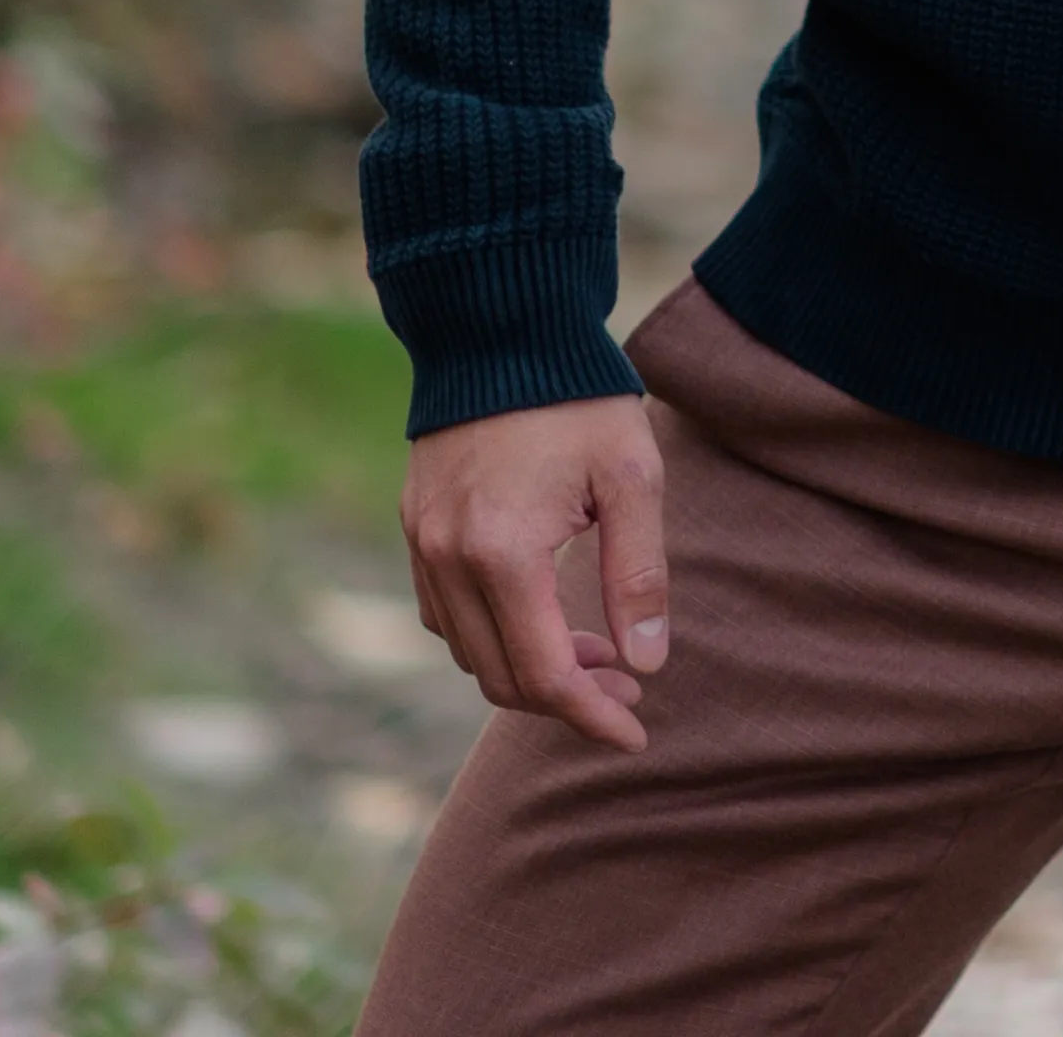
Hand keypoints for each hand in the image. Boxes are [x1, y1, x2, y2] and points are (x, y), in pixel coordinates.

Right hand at [403, 394, 673, 754]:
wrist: (501, 329)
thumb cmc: (579, 398)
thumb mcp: (633, 477)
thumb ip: (639, 575)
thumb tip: (646, 664)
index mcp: (502, 554)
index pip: (545, 674)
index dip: (592, 717)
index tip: (637, 733)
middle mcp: (448, 560)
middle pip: (502, 677)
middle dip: (569, 699)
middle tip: (631, 689)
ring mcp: (422, 546)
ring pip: (470, 653)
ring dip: (531, 669)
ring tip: (601, 653)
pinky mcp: (416, 529)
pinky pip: (447, 616)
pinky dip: (494, 636)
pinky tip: (547, 618)